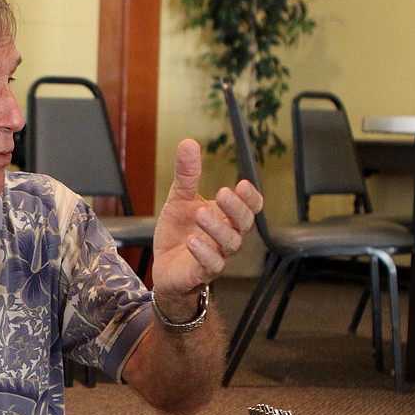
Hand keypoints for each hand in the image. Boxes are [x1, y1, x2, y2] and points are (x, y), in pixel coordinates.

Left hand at [150, 138, 261, 312]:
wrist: (164, 267)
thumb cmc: (179, 233)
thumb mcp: (180, 199)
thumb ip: (187, 175)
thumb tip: (188, 142)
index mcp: (227, 217)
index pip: (250, 208)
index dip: (251, 198)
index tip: (242, 184)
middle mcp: (228, 236)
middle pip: (244, 224)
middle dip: (236, 208)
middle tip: (222, 193)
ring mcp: (218, 255)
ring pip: (230, 244)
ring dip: (217, 228)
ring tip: (200, 213)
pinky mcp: (202, 272)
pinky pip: (211, 264)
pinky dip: (204, 252)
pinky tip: (192, 240)